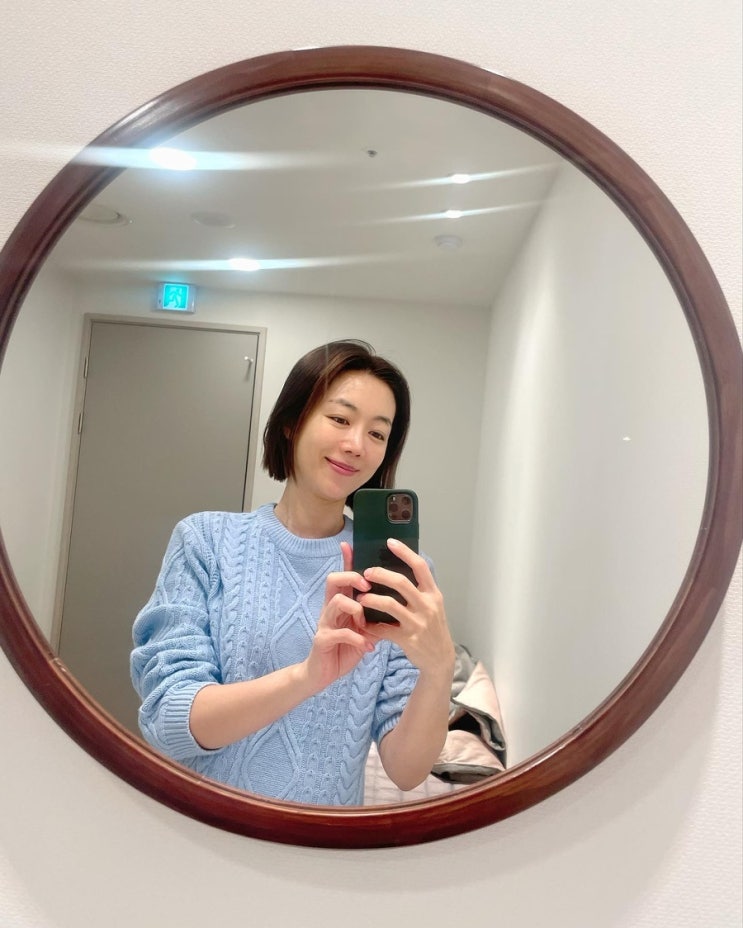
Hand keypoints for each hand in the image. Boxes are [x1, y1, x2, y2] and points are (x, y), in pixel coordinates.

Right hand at [303, 541, 374, 691]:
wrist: (324, 674)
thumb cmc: (345, 648)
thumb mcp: (364, 629)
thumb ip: (375, 615)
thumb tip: (397, 603)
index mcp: (342, 604)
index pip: (343, 576)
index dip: (346, 560)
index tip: (350, 545)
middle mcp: (331, 609)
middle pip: (333, 580)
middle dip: (351, 578)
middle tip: (367, 586)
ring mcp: (325, 623)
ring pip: (335, 602)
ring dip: (354, 609)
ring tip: (365, 623)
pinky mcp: (322, 640)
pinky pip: (338, 632)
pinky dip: (355, 638)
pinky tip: (367, 647)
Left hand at [358, 539, 454, 678]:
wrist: (440, 658)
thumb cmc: (432, 627)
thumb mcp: (432, 605)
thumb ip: (419, 589)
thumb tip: (399, 568)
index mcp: (433, 593)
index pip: (420, 567)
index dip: (405, 552)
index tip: (389, 542)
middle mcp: (427, 605)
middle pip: (401, 583)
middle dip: (380, 575)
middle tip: (366, 572)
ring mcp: (418, 623)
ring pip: (390, 605)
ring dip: (371, 599)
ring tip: (360, 598)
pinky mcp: (409, 639)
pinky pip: (384, 629)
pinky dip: (371, 625)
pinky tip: (363, 623)